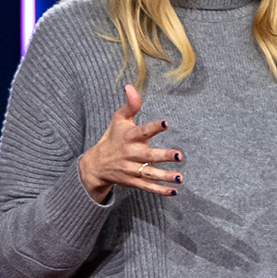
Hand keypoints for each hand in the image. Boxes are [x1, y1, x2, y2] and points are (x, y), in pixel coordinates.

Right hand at [78, 85, 181, 203]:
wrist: (97, 164)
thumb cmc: (113, 137)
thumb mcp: (119, 119)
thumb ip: (130, 105)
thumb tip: (130, 86)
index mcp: (129, 137)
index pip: (142, 131)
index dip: (154, 127)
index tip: (166, 123)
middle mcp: (131, 154)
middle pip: (148, 156)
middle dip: (163, 156)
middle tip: (179, 155)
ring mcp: (132, 169)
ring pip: (150, 174)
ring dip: (165, 176)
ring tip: (179, 178)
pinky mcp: (133, 181)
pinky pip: (147, 187)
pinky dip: (160, 191)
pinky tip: (174, 191)